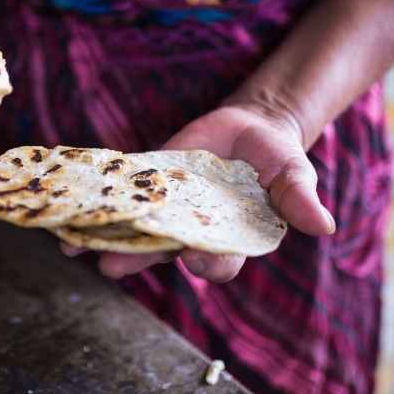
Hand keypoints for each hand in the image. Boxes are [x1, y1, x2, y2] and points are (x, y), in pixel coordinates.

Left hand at [61, 104, 334, 281]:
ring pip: (134, 232)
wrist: (250, 128)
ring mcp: (167, 212)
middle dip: (137, 259)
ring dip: (105, 240)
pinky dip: (98, 207)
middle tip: (111, 265)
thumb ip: (299, 200)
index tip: (193, 255)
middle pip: (163, 253)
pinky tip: (69, 216)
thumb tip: (324, 226)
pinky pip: (122, 200)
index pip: (217, 263)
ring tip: (75, 247)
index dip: (205, 262)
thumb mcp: (293, 174)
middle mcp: (193, 233)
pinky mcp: (148, 186)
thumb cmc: (277, 159)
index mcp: (231, 240)